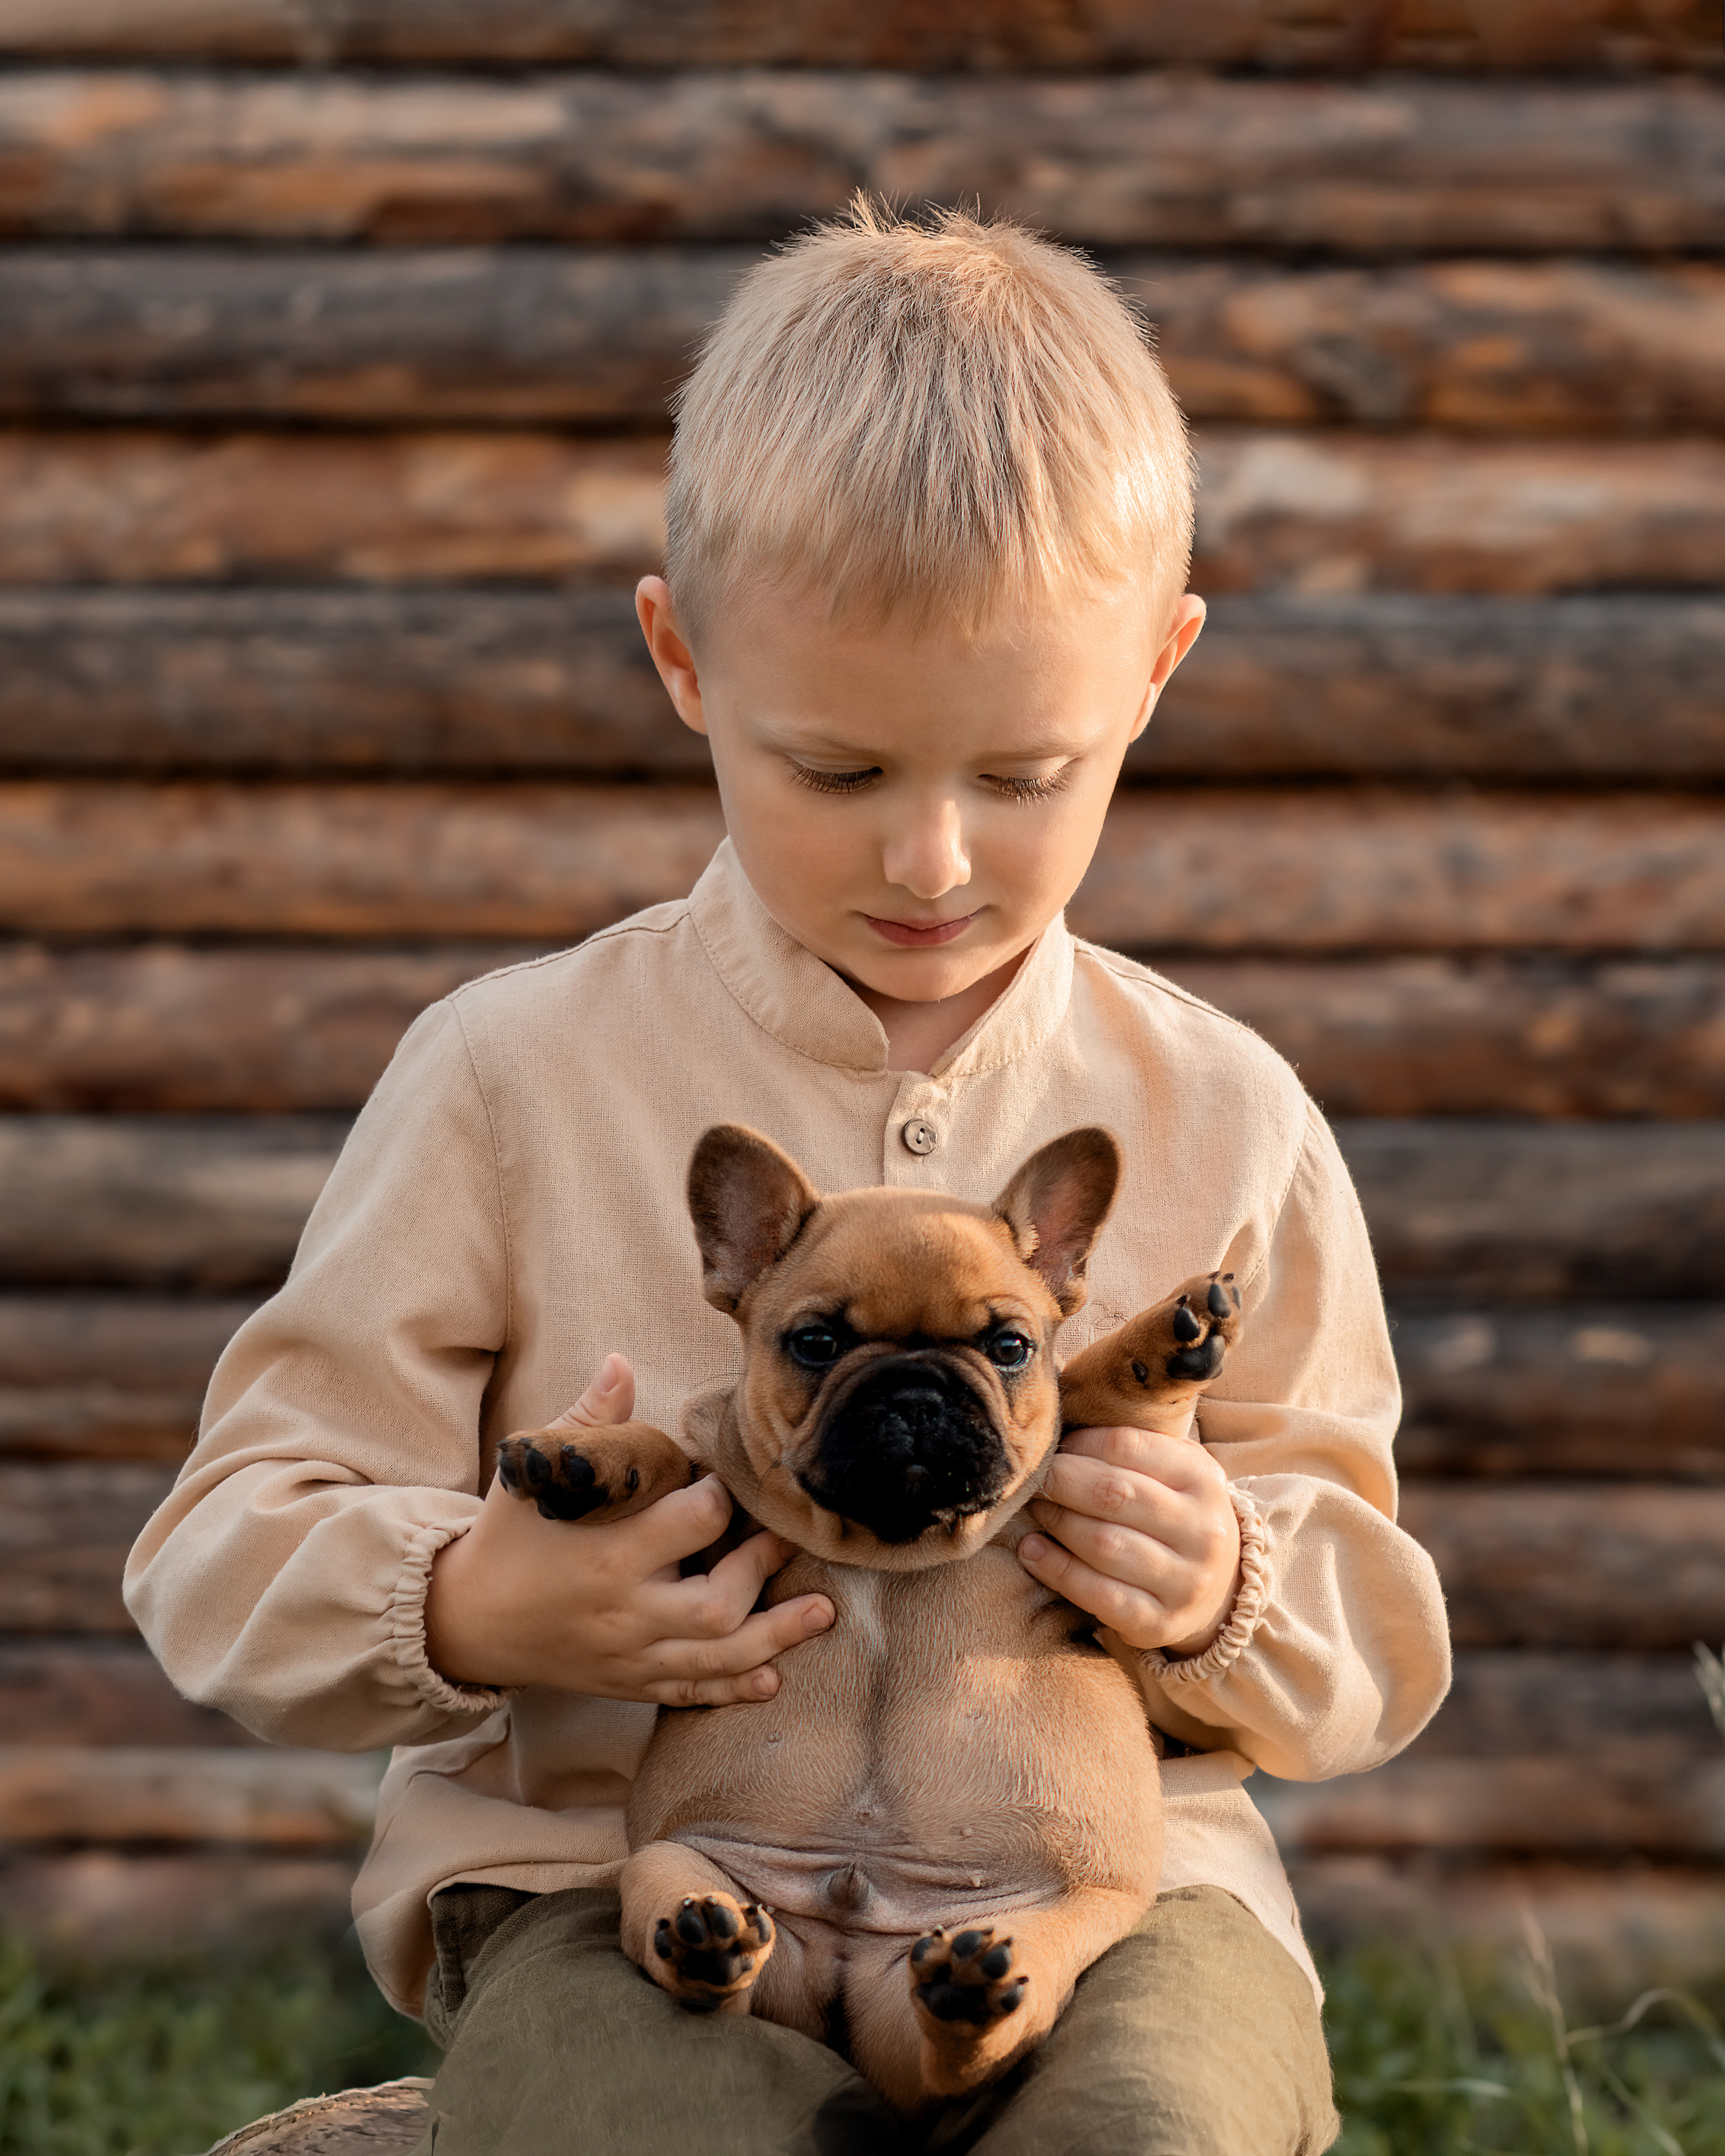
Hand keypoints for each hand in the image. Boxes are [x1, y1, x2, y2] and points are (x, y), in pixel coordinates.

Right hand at [425, 1354, 833, 1704]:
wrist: (463, 1623)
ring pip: (715, 1660)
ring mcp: (628, 1657)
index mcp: (607, 1556)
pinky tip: (772, 1678)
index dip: (720, 1498)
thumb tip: (622, 1362)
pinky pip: (689, 1693)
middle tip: (786, 1540)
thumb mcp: (534, 1475)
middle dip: (761, 1571)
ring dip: (776, 1636)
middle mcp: (624, 1614)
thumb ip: (587, 1421)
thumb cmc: (508, 1537)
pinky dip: (733, 1689)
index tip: (727, 1480)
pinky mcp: (627, 1684)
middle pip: (715, 1606)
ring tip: (823, 1613)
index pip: (690, 1525)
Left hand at [1017, 1424, 1241, 1656]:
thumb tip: (1059, 1431)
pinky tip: (1032, 1551)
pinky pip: (1097, 1593)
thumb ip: (1132, 1448)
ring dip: (1057, 1522)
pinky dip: (1056, 1569)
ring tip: (1035, 1509)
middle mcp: (1203, 1530)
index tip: (1056, 1447)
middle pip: (1114, 1494)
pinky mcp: (1160, 1623)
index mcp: (1204, 1479)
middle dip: (1062, 1481)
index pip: (1129, 1445)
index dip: (1081, 1444)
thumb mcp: (1175, 1472)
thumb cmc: (1177, 1516)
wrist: (1220, 1592)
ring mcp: (1185, 1581)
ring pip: (1103, 1544)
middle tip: (1035, 1479)